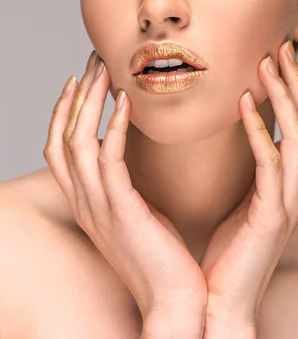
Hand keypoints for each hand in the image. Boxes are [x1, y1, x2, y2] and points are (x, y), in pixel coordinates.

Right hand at [44, 51, 206, 333]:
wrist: (174, 300)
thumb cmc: (161, 255)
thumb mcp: (135, 213)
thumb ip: (127, 185)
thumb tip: (137, 155)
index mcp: (86, 202)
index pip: (59, 146)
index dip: (64, 109)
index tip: (81, 78)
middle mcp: (84, 201)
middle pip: (62, 135)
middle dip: (75, 94)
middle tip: (94, 60)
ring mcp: (98, 206)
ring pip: (78, 141)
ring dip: (89, 100)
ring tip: (105, 69)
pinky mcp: (121, 210)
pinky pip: (109, 158)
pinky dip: (114, 126)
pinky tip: (126, 102)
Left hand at [199, 40, 297, 335]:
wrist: (220, 301)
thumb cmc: (226, 252)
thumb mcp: (240, 201)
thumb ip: (248, 171)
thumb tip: (236, 137)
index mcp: (290, 186)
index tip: (295, 62)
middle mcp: (297, 191)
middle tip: (284, 48)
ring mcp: (288, 203)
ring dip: (284, 96)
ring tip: (268, 63)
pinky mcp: (271, 215)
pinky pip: (270, 164)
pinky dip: (260, 130)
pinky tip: (244, 104)